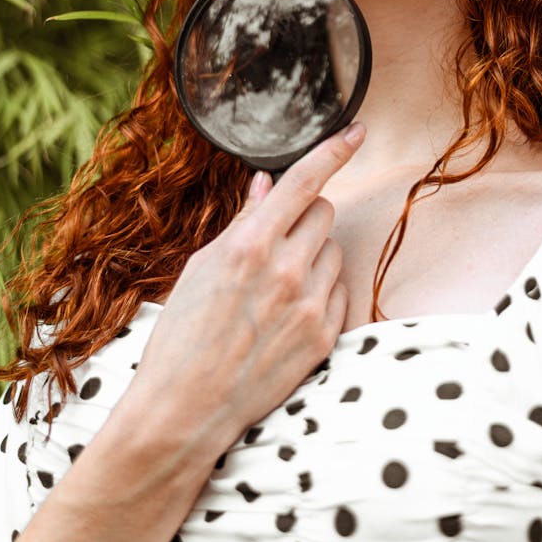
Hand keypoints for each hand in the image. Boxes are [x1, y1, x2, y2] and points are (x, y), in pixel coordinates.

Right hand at [127, 121, 365, 460]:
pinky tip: (287, 314)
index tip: (358, 131)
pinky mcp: (323, 337)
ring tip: (276, 287)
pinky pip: (338, 291)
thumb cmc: (183, 334)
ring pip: (334, 251)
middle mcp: (286, 270)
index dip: (335, 150)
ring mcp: (308, 305)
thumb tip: (268, 184)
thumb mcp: (202, 267)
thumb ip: (244, 222)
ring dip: (314, 256)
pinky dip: (320, 292)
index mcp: (250, 245)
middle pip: (325, 212)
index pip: (304, 181)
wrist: (185, 410)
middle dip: (306, 217)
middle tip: (278, 240)